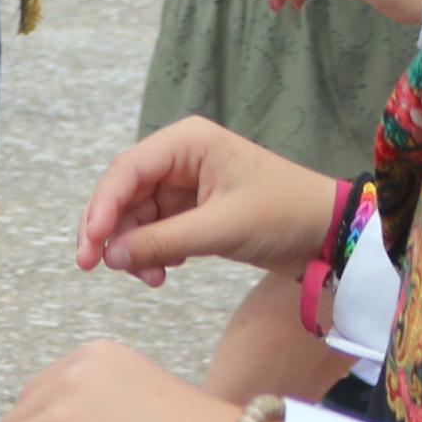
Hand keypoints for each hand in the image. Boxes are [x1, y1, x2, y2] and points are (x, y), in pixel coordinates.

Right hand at [77, 114, 340, 283]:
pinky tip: (165, 271)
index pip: (127, 171)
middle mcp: (180, 157)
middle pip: (125, 193)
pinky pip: (157, 230)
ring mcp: (186, 184)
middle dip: (111, 231)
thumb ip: (161, 241)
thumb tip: (111, 257)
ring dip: (135, 248)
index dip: (102, 207)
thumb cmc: (284, 215)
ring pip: (137, 216)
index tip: (91, 245)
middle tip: (93, 266)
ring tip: (150, 278)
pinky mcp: (194, 210)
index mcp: (186, 142)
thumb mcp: (220, 228)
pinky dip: (153, 252)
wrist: (330, 234)